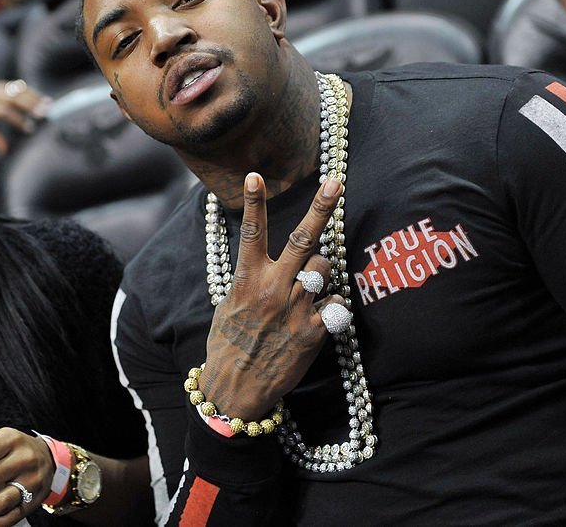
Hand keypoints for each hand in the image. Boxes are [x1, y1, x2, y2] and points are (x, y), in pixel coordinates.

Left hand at [0, 80, 52, 153]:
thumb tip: (3, 151)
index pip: (4, 112)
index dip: (18, 120)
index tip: (30, 128)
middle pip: (15, 97)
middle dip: (31, 105)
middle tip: (44, 113)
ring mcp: (1, 87)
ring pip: (20, 90)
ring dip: (36, 97)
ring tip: (50, 105)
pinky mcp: (6, 85)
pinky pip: (21, 87)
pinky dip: (34, 93)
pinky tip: (45, 100)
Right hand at [198, 173, 347, 420]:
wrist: (236, 388)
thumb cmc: (229, 342)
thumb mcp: (230, 303)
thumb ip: (251, 278)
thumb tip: (270, 261)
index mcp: (247, 279)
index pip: (252, 231)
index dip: (254, 201)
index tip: (254, 176)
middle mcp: (273, 288)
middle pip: (302, 239)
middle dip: (321, 208)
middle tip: (336, 181)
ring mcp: (296, 308)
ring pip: (323, 267)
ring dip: (320, 270)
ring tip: (309, 286)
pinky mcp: (314, 331)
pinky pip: (335, 303)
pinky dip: (331, 305)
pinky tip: (320, 316)